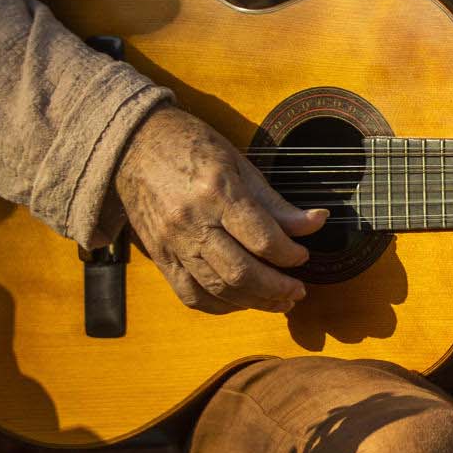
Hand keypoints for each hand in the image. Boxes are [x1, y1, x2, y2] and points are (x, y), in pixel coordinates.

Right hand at [113, 107, 326, 311]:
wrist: (136, 146)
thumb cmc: (194, 149)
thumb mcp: (241, 165)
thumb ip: (276, 203)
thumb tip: (317, 223)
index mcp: (217, 192)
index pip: (261, 238)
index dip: (289, 255)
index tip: (303, 257)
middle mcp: (192, 223)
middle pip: (240, 272)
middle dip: (276, 289)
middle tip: (298, 292)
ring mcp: (172, 243)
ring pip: (217, 289)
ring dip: (253, 302)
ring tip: (279, 301)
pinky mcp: (159, 257)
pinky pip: (190, 294)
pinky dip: (220, 305)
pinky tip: (241, 301)